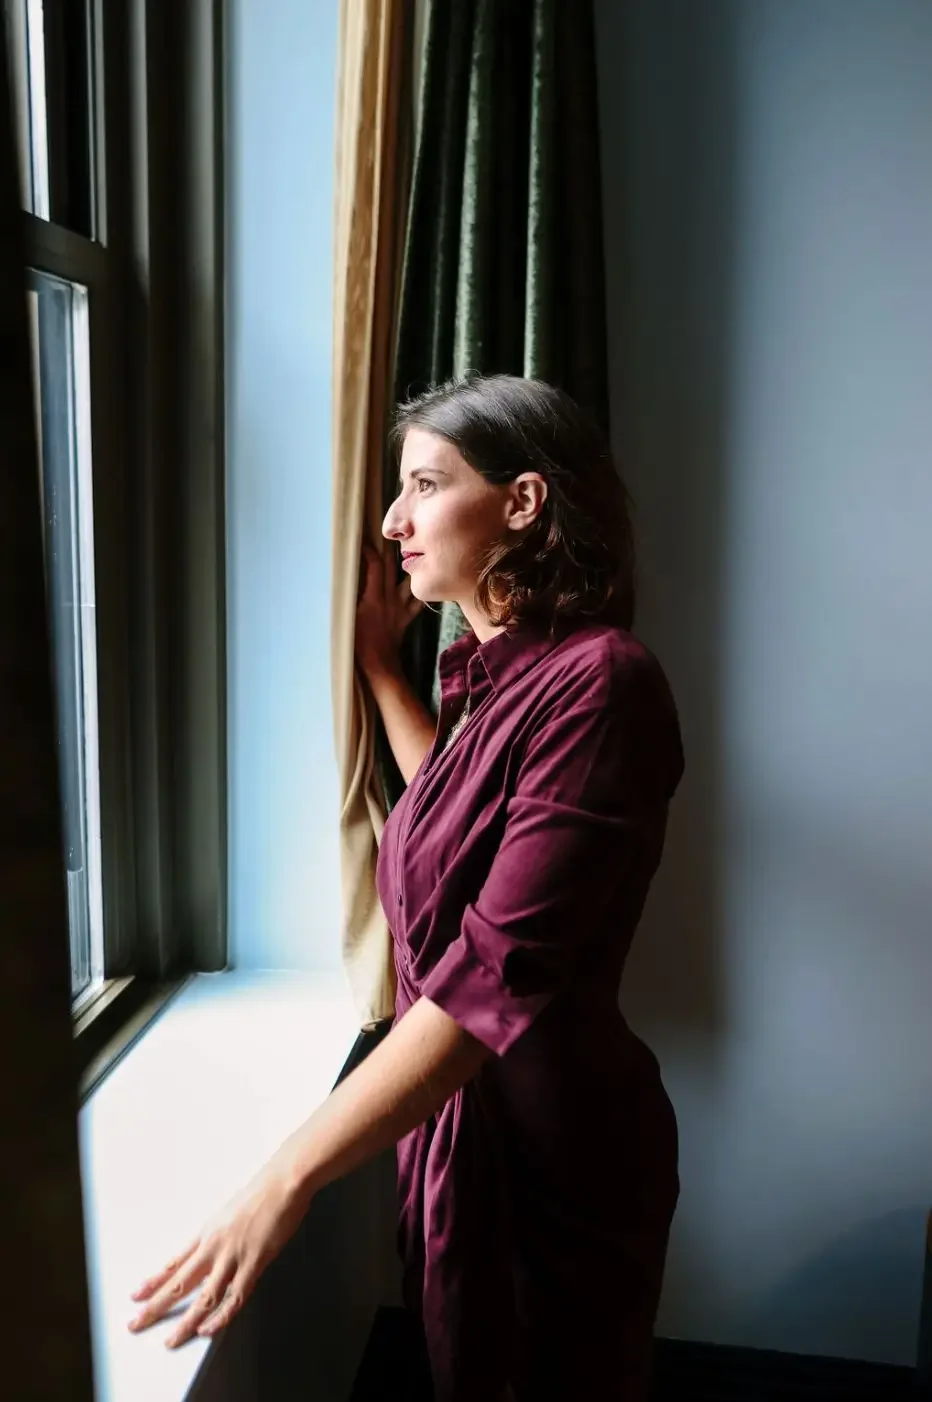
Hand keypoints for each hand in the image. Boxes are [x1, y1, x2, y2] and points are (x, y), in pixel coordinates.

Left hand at [127, 1158, 310, 1348]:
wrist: (282, 1182)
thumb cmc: (262, 1192)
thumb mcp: (230, 1212)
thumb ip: (221, 1236)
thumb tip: (215, 1253)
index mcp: (207, 1233)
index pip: (173, 1263)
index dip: (154, 1282)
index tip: (137, 1296)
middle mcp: (214, 1246)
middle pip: (179, 1282)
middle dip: (156, 1306)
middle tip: (136, 1324)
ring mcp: (233, 1256)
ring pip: (204, 1297)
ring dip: (185, 1322)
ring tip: (172, 1340)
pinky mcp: (254, 1263)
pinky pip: (234, 1298)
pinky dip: (220, 1317)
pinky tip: (208, 1330)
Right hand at [355, 542, 421, 681]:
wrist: (379, 665)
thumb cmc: (358, 645)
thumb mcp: (345, 619)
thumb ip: (345, 599)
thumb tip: (341, 582)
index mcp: (374, 598)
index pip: (375, 567)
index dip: (370, 551)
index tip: (363, 541)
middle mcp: (390, 599)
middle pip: (392, 569)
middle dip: (388, 551)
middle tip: (385, 538)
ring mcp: (401, 608)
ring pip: (408, 582)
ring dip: (406, 569)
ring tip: (406, 555)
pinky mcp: (406, 618)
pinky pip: (416, 602)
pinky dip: (417, 592)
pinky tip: (418, 585)